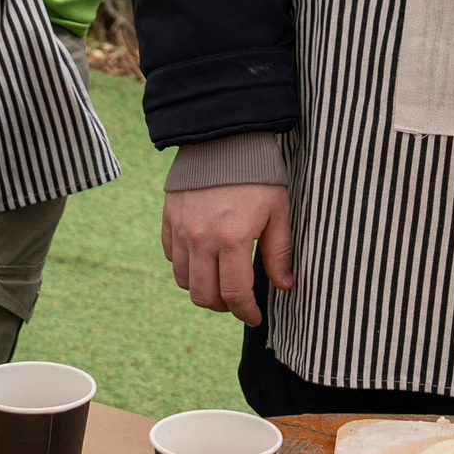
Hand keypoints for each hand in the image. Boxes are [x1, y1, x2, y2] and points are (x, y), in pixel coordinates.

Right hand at [162, 182, 293, 323]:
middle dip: (223, 307)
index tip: (255, 316)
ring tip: (221, 283)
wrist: (224, 137)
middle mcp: (201, 239)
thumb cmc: (259, 173)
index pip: (234, 294)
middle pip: (204, 295)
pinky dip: (187, 267)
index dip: (246, 312)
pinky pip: (173, 257)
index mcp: (232, 239)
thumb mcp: (278, 210)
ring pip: (184, 281)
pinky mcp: (169, 219)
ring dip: (203, 289)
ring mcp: (181, 230)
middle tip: (238, 303)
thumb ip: (279, 252)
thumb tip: (284, 286)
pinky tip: (205, 259)